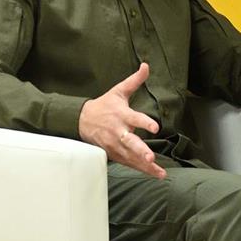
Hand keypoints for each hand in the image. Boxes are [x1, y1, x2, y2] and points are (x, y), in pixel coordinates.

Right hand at [79, 63, 165, 178]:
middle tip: (151, 157)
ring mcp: (114, 144)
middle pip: (130, 142)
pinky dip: (141, 169)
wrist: (80, 120)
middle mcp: (118, 131)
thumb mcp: (118, 91)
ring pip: (131, 157)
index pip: (135, 118)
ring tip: (160, 172)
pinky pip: (128, 163)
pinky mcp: (113, 154)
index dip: (145, 123)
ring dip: (145, 166)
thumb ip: (135, 81)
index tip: (155, 127)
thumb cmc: (104, 105)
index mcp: (121, 115)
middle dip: (140, 150)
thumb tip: (146, 66)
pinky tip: (155, 175)